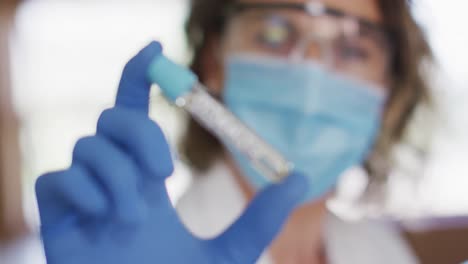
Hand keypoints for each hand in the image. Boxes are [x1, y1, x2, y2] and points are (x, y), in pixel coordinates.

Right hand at [35, 42, 307, 263]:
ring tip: (133, 219)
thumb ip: (262, 218)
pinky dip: (82, 191)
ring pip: (87, 146)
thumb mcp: (230, 253)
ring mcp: (84, 194)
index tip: (155, 48)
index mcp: (148, 177)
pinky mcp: (56, 215)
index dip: (141, 75)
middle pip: (114, 117)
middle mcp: (115, 178)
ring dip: (116, 177)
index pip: (138, 111)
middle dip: (139, 133)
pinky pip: (56, 180)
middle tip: (164, 173)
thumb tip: (302, 177)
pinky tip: (103, 219)